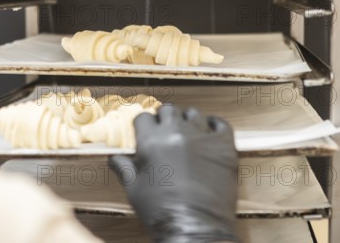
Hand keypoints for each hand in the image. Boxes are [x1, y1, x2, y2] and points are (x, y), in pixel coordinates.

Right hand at [110, 105, 238, 242]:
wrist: (194, 229)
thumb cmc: (161, 212)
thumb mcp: (134, 190)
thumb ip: (124, 168)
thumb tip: (115, 158)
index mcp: (151, 141)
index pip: (144, 117)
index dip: (144, 124)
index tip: (147, 131)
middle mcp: (176, 133)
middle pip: (169, 109)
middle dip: (165, 118)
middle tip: (166, 130)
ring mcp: (202, 137)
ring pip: (194, 113)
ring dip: (188, 120)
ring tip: (188, 133)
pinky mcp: (224, 146)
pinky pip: (220, 124)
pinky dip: (214, 125)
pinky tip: (209, 133)